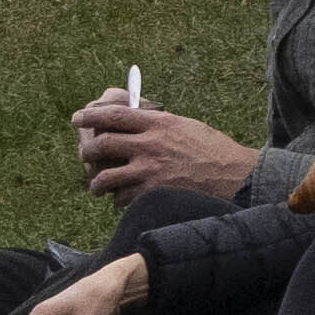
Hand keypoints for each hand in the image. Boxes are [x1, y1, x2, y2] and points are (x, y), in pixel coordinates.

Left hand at [67, 95, 248, 203]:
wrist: (236, 176)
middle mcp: (151, 144)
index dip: (91, 115)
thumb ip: (159, 125)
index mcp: (160, 122)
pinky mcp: (152, 193)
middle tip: (84, 153)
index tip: (78, 117)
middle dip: (86, 149)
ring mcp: (150, 170)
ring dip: (96, 182)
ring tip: (97, 186)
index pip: (115, 114)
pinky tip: (122, 199)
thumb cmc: (214, 150)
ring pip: (105, 176)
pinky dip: (117, 200)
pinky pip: (121, 198)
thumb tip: (135, 125)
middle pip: (103, 142)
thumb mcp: (187, 127)